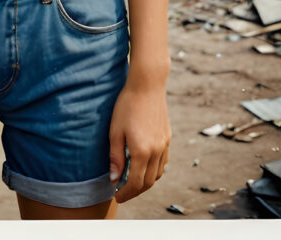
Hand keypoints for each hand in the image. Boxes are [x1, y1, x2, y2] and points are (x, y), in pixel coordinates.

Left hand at [108, 78, 170, 203]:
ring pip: (157, 174)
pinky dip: (153, 170)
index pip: (135, 183)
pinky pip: (163, 162)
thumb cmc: (127, 105)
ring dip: (145, 182)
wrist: (147, 85)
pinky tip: (143, 166)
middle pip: (147, 182)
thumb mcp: (115, 130)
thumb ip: (115, 157)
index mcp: (141, 151)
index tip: (117, 196)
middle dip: (134, 191)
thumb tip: (113, 179)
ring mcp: (164, 145)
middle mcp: (156, 151)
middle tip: (122, 191)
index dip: (125, 193)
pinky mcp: (167, 138)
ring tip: (131, 180)